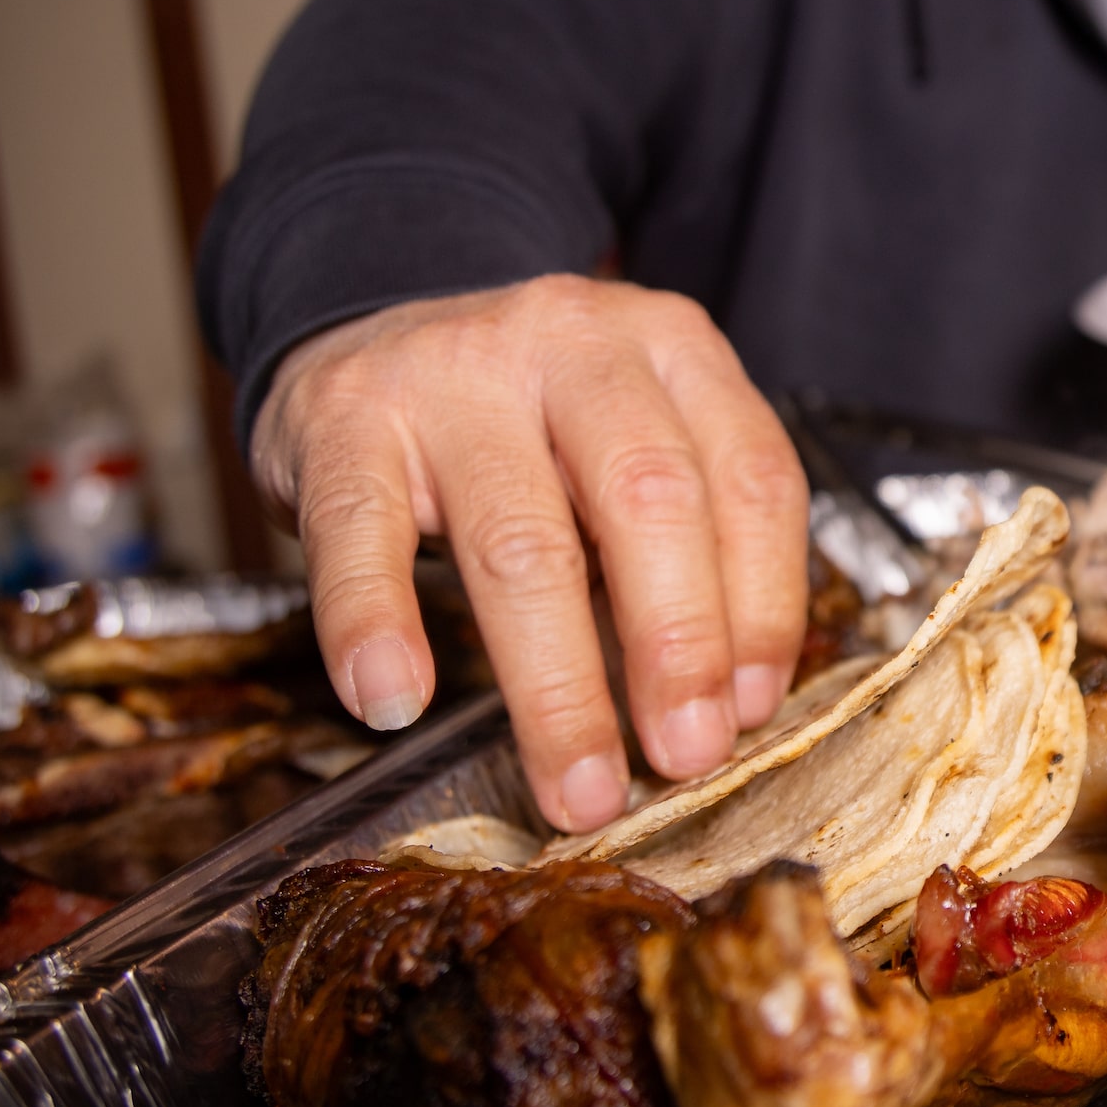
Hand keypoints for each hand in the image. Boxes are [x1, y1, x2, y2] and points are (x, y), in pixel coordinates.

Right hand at [252, 276, 810, 832]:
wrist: (366, 325)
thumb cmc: (526, 415)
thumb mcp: (630, 440)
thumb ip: (690, 540)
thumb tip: (730, 698)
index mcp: (672, 346)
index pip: (750, 478)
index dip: (764, 604)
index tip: (752, 708)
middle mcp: (572, 342)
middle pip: (649, 500)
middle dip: (678, 646)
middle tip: (685, 754)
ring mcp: (451, 374)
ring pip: (519, 541)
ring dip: (557, 684)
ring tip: (575, 781)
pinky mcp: (342, 418)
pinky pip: (359, 535)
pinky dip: (376, 625)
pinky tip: (395, 698)